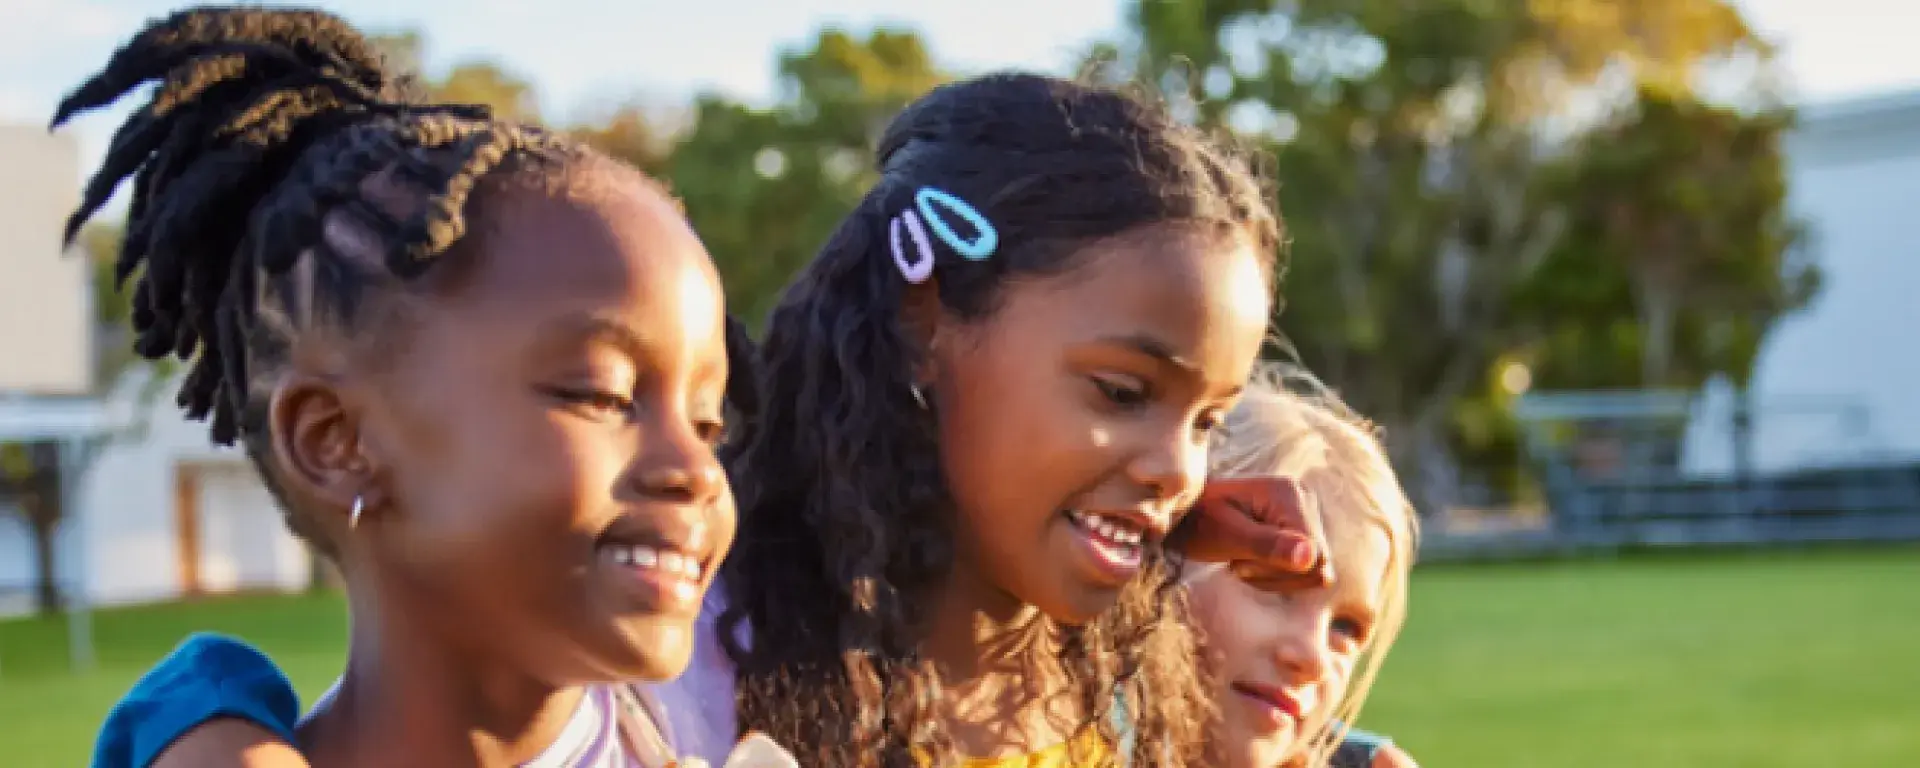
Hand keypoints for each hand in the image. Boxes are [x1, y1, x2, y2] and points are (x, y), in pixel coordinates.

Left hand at [1178, 476, 1332, 585]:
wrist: (1184, 517)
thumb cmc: (1197, 522)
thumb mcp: (1227, 535)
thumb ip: (1268, 545)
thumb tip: (1310, 557)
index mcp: (1290, 495)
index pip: (1314, 553)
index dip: (1278, 570)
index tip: (1239, 562)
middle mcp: (1304, 501)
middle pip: (1317, 564)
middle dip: (1273, 574)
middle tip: (1236, 563)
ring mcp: (1303, 516)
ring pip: (1313, 571)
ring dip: (1273, 577)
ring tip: (1241, 560)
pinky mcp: (1298, 532)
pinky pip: (1305, 571)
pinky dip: (1276, 577)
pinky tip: (1251, 563)